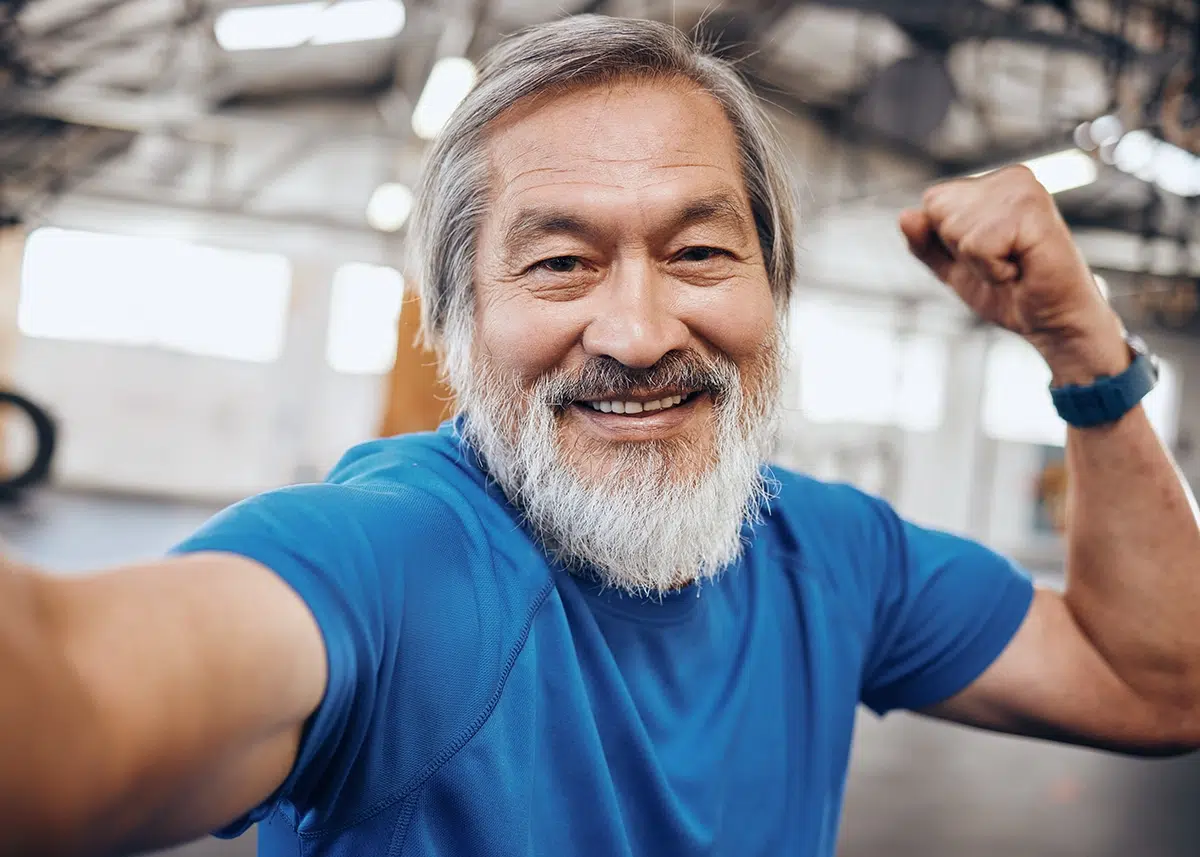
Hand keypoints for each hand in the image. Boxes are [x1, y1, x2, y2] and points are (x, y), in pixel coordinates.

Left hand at [899, 165, 1126, 384]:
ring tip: (1014, 266)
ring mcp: (1024, 190)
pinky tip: (1022, 269)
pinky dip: (992, 270)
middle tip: (1002, 263)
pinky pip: (976, 245)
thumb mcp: (954, 269)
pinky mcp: (1032, 211)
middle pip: (938, 211)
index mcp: (993, 184)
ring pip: (955, 229)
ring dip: (979, 263)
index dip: (949, 243)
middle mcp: (1011, 178)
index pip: (932, 203)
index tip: (989, 256)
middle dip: (960, 251)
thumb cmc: (1011, 294)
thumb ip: (925, 244)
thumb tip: (904, 215)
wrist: (1052, 323)